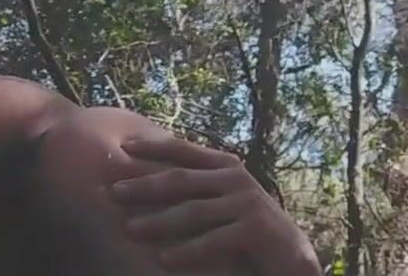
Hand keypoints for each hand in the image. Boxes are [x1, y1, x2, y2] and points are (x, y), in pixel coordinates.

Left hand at [110, 137, 320, 275]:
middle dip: (145, 185)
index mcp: (226, 166)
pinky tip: (163, 259)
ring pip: (192, 211)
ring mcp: (246, 202)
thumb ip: (199, 187)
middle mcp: (236, 178)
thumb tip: (149, 180)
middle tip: (114, 191)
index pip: (183, 151)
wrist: (293, 256)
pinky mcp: (255, 229)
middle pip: (181, 179)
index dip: (152, 147)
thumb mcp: (225, 200)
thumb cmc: (250, 228)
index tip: (122, 147)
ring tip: (130, 228)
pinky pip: (213, 240)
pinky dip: (187, 251)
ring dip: (158, 221)